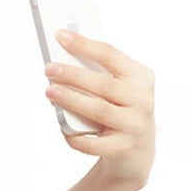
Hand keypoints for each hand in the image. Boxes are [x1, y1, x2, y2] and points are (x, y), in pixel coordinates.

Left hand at [44, 29, 154, 187]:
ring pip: (98, 109)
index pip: (110, 55)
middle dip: (73, 74)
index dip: (84, 45)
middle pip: (103, 83)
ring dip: (71, 99)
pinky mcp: (123, 148)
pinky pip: (93, 142)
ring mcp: (134, 125)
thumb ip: (98, 77)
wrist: (136, 155)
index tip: (60, 36)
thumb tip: (62, 63)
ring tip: (49, 91)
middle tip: (49, 68)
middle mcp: (142, 99)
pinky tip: (63, 129)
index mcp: (141, 77)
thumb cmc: (119, 113)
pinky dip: (75, 136)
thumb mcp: (118, 91)